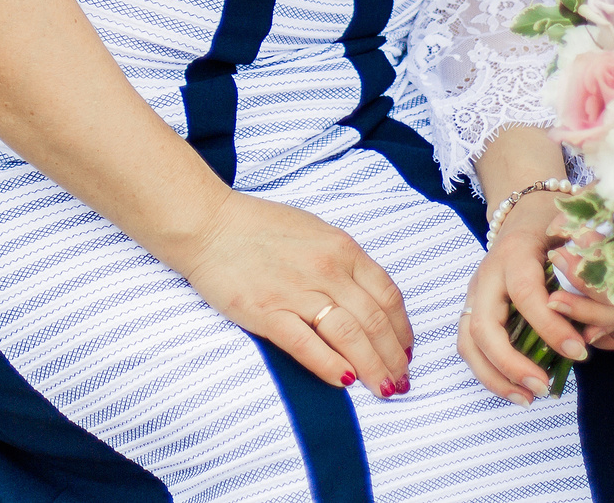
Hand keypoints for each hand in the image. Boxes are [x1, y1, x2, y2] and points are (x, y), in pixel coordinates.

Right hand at [167, 189, 412, 398]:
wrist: (208, 223)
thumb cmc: (259, 227)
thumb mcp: (315, 231)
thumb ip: (343, 262)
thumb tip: (368, 301)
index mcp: (342, 248)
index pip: (388, 296)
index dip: (402, 330)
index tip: (405, 352)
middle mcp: (327, 269)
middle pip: (375, 322)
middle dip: (394, 358)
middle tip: (401, 382)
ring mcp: (297, 291)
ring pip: (350, 337)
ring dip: (373, 368)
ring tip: (383, 389)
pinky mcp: (266, 311)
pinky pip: (307, 345)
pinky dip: (330, 366)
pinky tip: (344, 381)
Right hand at [456, 192, 613, 404]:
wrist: (523, 210)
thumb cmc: (555, 227)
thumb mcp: (579, 243)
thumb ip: (594, 287)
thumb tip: (613, 339)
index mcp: (515, 253)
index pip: (526, 294)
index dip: (550, 326)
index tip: (580, 352)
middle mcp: (487, 274)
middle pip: (484, 325)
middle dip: (512, 363)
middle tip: (544, 387)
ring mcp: (475, 292)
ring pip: (468, 341)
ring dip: (494, 376)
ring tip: (528, 399)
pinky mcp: (473, 308)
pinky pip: (469, 346)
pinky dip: (488, 373)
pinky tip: (515, 390)